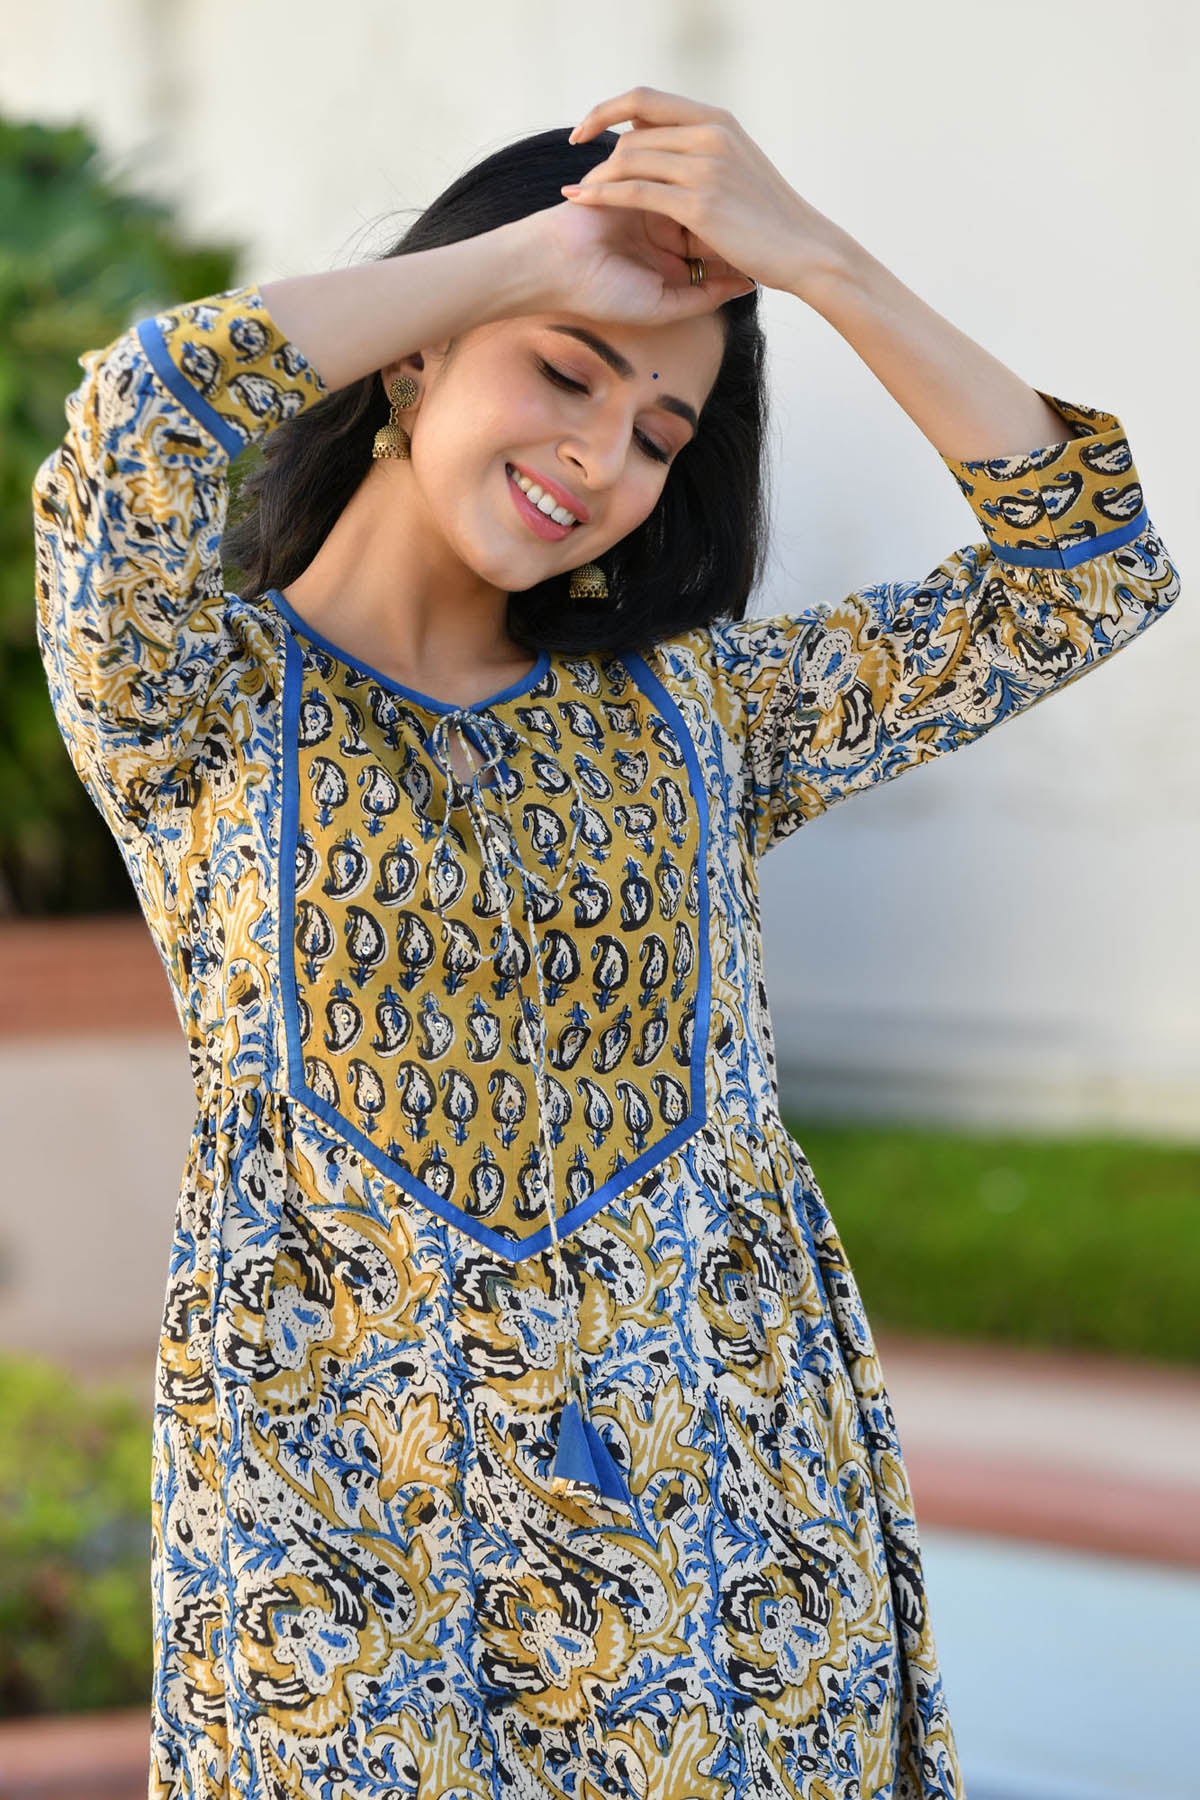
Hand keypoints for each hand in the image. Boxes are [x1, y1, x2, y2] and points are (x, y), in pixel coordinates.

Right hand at [517, 183, 757, 330]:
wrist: (555, 268)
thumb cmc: (603, 293)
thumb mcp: (662, 304)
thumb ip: (703, 297)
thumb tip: (746, 285)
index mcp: (668, 255)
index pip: (714, 242)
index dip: (744, 241)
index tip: (776, 246)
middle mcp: (661, 224)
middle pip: (709, 211)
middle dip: (736, 213)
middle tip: (773, 215)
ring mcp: (648, 199)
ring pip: (692, 189)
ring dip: (717, 193)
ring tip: (752, 199)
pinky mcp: (634, 177)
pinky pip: (669, 171)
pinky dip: (690, 178)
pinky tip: (721, 182)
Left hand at [561, 85, 852, 301]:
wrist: (805, 249)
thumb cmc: (771, 220)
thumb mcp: (739, 168)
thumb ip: (705, 152)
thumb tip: (668, 148)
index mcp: (718, 121)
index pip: (647, 100)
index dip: (607, 110)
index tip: (584, 131)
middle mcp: (710, 134)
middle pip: (633, 132)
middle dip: (600, 155)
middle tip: (582, 179)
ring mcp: (705, 167)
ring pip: (630, 158)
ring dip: (597, 177)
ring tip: (577, 196)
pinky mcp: (698, 203)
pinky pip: (635, 191)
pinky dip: (602, 195)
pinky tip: (582, 202)